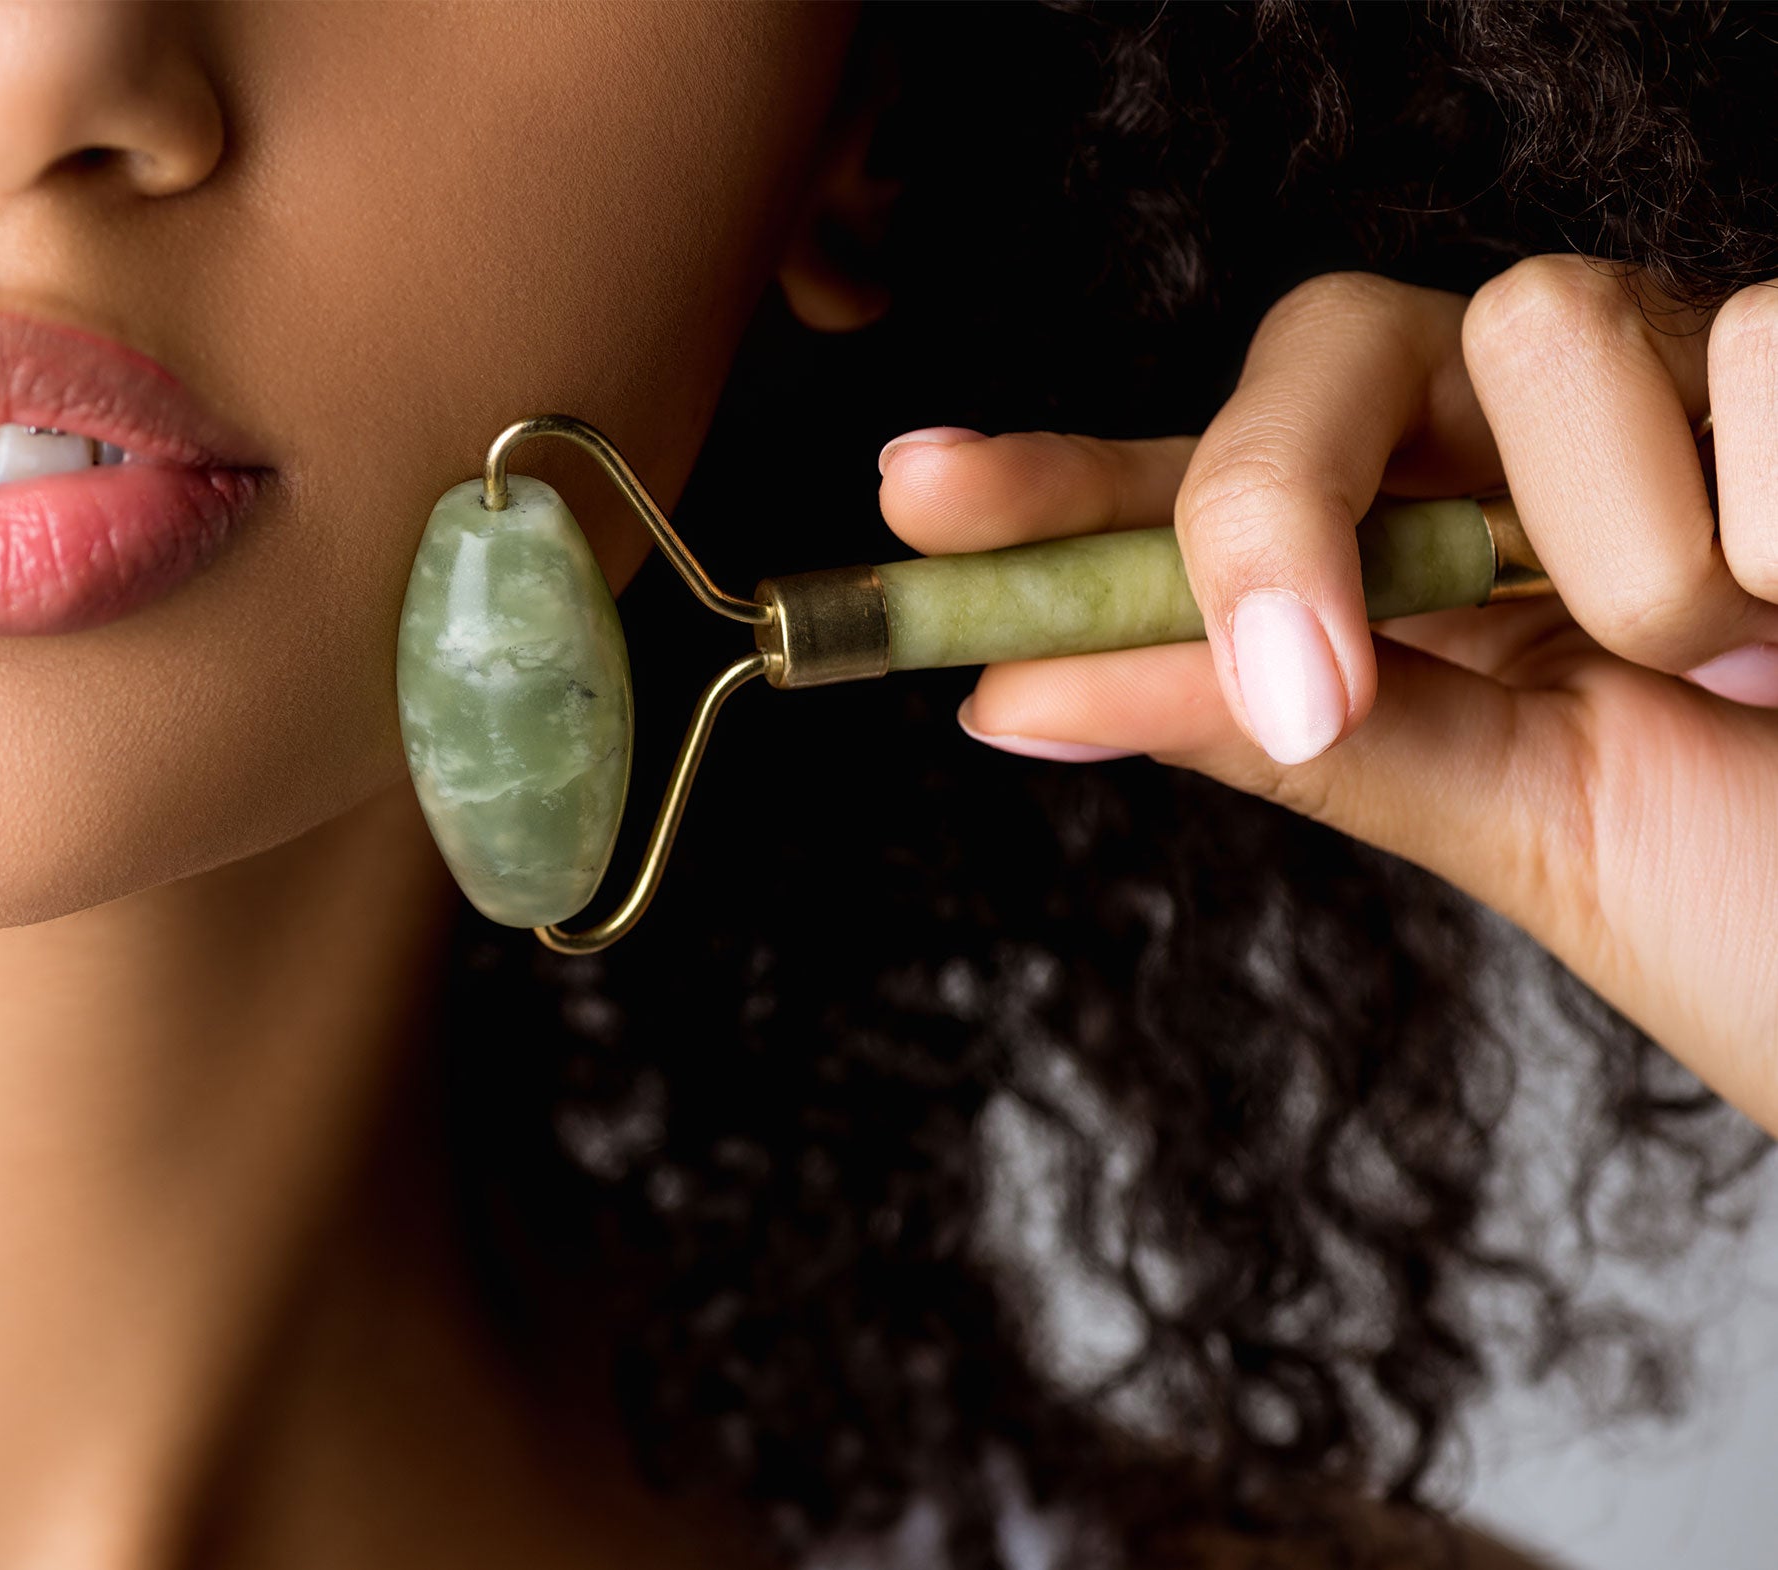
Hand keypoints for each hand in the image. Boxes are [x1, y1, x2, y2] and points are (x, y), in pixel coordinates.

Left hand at [876, 263, 1777, 1133]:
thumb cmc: (1777, 910)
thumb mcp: (1513, 830)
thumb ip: (1290, 733)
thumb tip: (1013, 695)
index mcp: (1429, 573)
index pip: (1199, 489)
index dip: (1055, 481)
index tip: (910, 497)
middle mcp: (1540, 454)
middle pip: (1326, 335)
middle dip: (1283, 499)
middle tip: (1336, 684)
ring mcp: (1701, 393)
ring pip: (1551, 320)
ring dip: (1628, 553)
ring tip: (1748, 670)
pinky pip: (1769, 349)